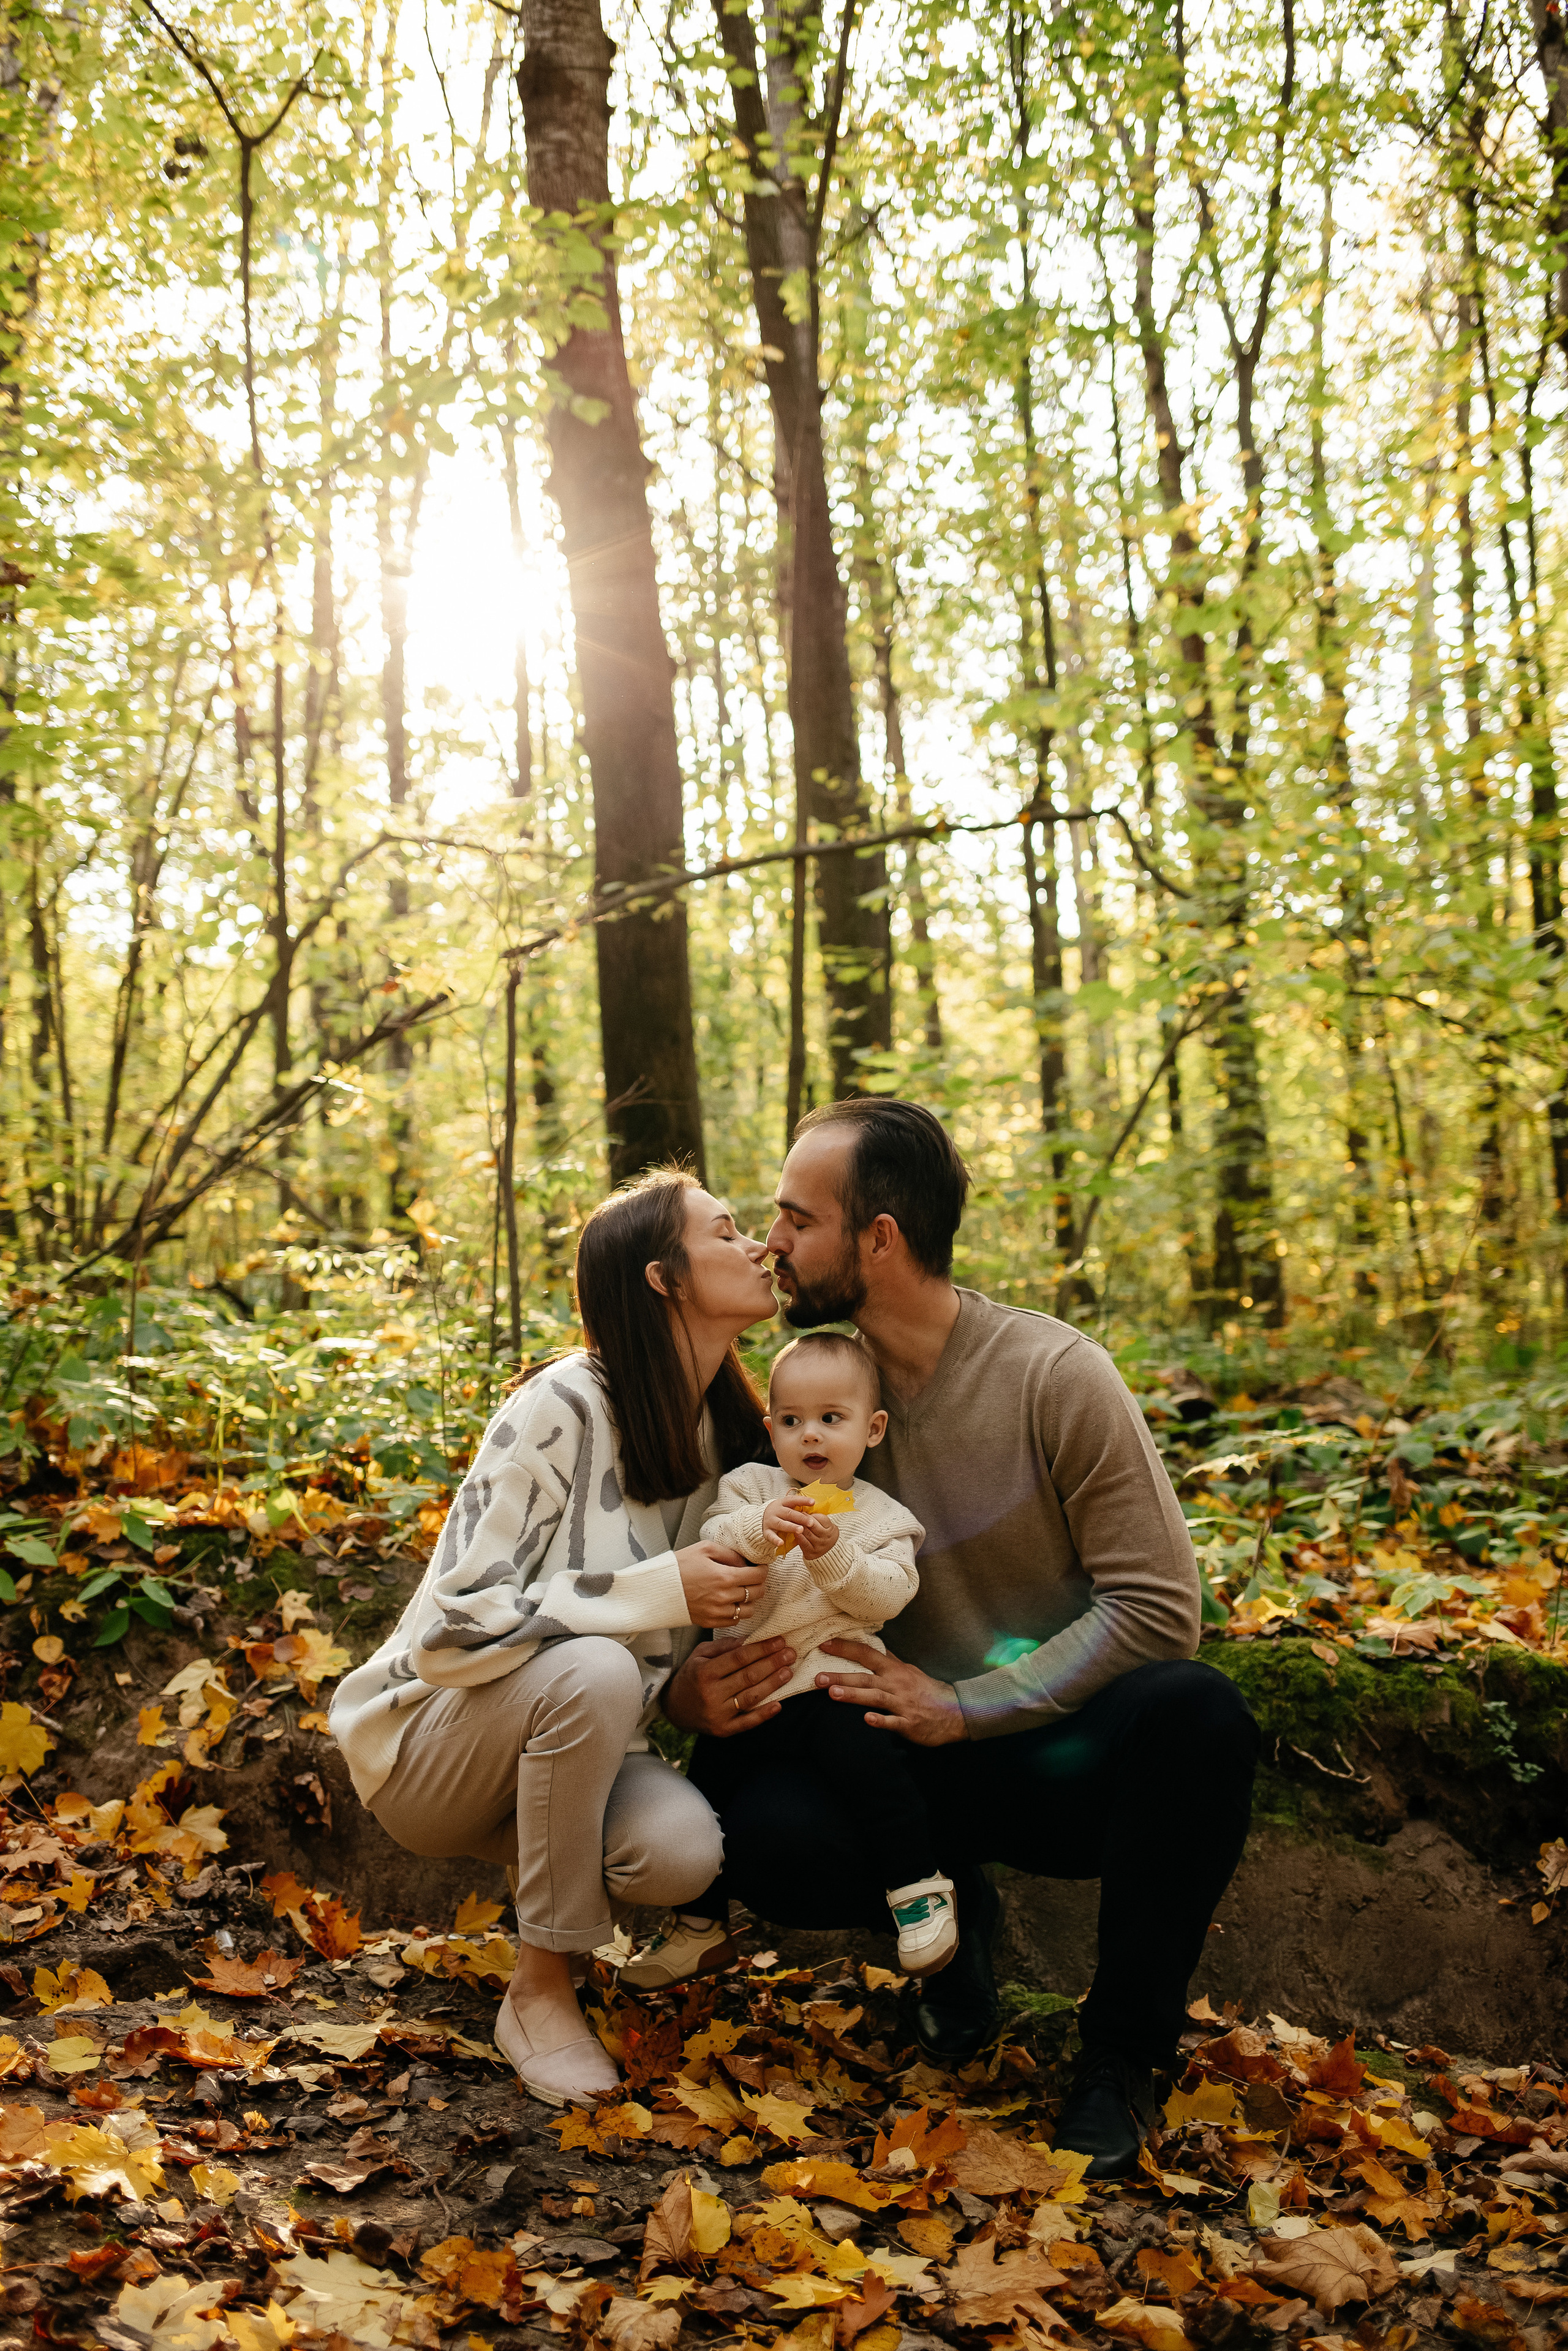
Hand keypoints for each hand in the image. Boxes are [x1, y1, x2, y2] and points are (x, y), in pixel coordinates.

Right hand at [663, 1635, 797, 1734]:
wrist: (674, 1708)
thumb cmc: (691, 1675)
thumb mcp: (700, 1654)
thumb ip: (723, 1646)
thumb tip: (750, 1638)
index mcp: (705, 1672)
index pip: (739, 1658)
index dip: (761, 1648)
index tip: (779, 1641)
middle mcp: (711, 1693)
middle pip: (748, 1676)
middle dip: (772, 1663)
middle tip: (790, 1654)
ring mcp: (717, 1713)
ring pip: (751, 1697)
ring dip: (772, 1684)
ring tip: (788, 1672)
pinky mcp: (723, 1729)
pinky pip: (747, 1722)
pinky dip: (764, 1714)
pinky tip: (779, 1705)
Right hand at [676, 1542, 762, 1628]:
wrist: (659, 1587)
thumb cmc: (680, 1565)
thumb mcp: (705, 1549)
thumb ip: (730, 1554)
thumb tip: (746, 1562)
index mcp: (724, 1577)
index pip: (758, 1576)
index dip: (763, 1570)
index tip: (761, 1567)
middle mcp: (724, 1597)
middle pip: (757, 1593)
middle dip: (759, 1583)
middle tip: (753, 1577)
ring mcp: (717, 1612)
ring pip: (749, 1610)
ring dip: (750, 1600)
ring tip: (742, 1591)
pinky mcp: (710, 1622)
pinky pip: (735, 1621)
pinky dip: (737, 1612)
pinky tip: (731, 1602)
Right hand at [762, 1496, 837, 1561]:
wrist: (761, 1517)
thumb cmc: (780, 1512)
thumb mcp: (787, 1507)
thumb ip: (798, 1508)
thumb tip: (815, 1507)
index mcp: (783, 1503)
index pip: (793, 1500)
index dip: (803, 1500)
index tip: (813, 1502)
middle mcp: (776, 1511)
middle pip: (789, 1513)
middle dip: (800, 1518)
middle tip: (811, 1522)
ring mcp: (771, 1521)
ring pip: (781, 1524)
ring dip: (791, 1527)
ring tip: (800, 1530)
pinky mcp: (766, 1531)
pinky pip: (771, 1536)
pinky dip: (775, 1540)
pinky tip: (781, 1543)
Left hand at [816, 1641, 968, 1745]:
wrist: (956, 1711)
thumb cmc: (928, 1690)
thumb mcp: (908, 1670)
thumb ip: (888, 1660)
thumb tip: (871, 1645)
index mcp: (894, 1670)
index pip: (867, 1654)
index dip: (846, 1648)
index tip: (824, 1645)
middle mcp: (896, 1684)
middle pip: (865, 1677)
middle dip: (841, 1676)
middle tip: (818, 1678)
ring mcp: (902, 1704)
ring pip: (875, 1697)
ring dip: (854, 1695)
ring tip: (833, 1694)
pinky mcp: (909, 1724)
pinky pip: (893, 1722)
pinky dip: (881, 1721)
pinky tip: (867, 1720)